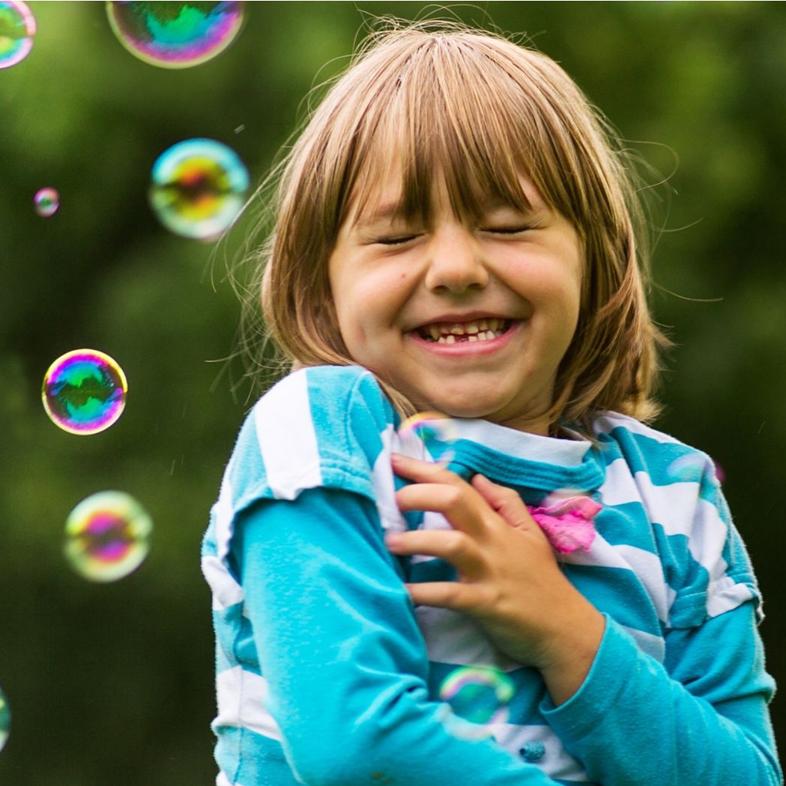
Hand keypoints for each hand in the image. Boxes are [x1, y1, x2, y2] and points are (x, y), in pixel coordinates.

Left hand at [386, 453, 603, 703]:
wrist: (565, 629)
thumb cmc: (541, 580)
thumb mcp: (530, 534)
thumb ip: (506, 502)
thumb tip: (477, 477)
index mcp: (497, 523)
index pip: (458, 485)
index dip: (424, 470)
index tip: (393, 461)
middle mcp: (491, 541)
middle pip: (454, 502)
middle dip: (418, 494)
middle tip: (391, 501)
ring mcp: (488, 571)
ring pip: (451, 543)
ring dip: (416, 540)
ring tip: (390, 542)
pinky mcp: (485, 604)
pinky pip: (449, 595)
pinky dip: (423, 592)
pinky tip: (402, 591)